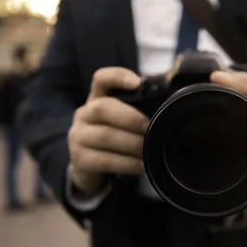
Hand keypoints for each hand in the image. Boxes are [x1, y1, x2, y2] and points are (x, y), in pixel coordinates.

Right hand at [68, 67, 148, 193]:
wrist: (89, 169)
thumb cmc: (113, 139)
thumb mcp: (121, 122)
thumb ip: (138, 111)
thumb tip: (168, 107)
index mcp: (96, 99)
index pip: (101, 79)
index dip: (118, 77)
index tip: (138, 83)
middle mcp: (84, 114)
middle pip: (103, 107)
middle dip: (130, 117)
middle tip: (149, 128)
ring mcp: (78, 137)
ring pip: (105, 136)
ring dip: (131, 143)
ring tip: (148, 149)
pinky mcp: (79, 160)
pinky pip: (104, 160)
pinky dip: (126, 163)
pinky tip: (141, 165)